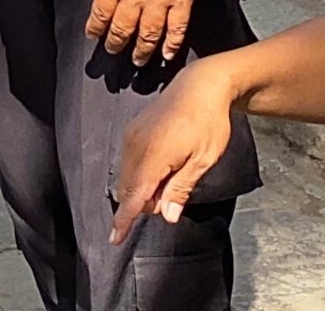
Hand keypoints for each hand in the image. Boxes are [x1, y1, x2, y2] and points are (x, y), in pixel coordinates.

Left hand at [87, 0, 195, 66]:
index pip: (100, 12)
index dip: (95, 27)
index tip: (92, 34)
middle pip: (121, 29)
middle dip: (115, 43)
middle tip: (113, 50)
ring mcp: (158, 1)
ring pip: (147, 35)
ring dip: (141, 50)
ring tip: (138, 60)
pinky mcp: (181, 1)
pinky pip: (176, 30)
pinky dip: (172, 45)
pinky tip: (168, 54)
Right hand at [112, 61, 235, 242]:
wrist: (201, 85)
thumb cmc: (209, 121)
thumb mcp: (203, 159)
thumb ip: (181, 188)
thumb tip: (166, 215)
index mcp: (154, 155)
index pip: (135, 196)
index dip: (124, 220)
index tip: (115, 239)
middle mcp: (136, 145)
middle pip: (130, 189)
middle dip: (146, 202)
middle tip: (174, 193)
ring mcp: (132, 136)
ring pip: (128, 176)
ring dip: (144, 188)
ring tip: (173, 175)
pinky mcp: (132, 130)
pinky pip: (128, 161)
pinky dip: (140, 173)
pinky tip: (162, 166)